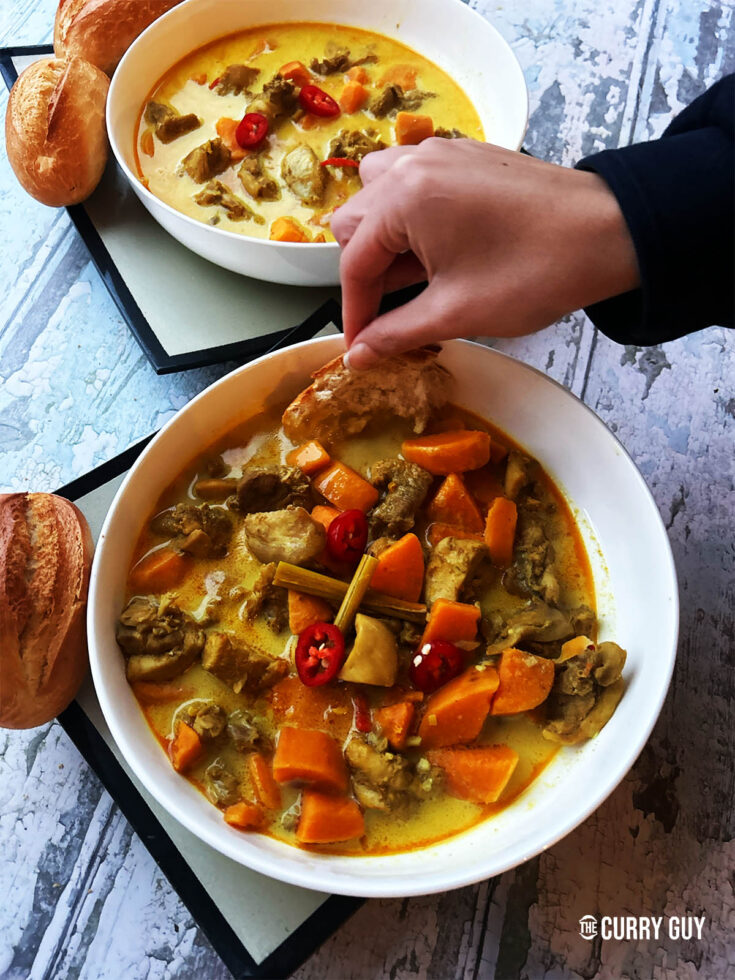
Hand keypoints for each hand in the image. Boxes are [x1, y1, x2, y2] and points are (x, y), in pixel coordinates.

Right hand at [331, 139, 639, 368]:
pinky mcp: (467, 157)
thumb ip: (397, 334)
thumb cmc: (535, 270)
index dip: (355, 312)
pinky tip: (438, 250)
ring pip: (380, 193)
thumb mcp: (456, 312)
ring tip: (412, 275)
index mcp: (404, 197)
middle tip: (391, 313)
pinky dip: (411, 216)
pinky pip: (414, 181)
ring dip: (383, 237)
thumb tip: (359, 355)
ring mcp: (441, 154)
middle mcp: (414, 164)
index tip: (361, 347)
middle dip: (366, 272)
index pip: (354, 261)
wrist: (611, 234)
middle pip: (357, 221)